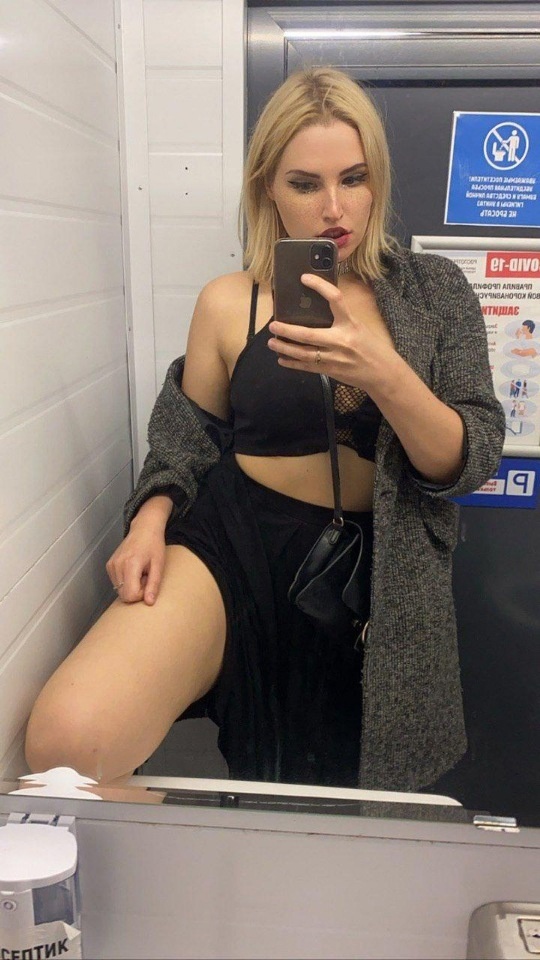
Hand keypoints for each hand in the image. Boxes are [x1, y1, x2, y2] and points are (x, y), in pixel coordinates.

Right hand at [106, 523, 166, 605]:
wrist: (144, 528)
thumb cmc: (154, 545)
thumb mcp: (158, 565)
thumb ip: (154, 584)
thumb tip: (149, 602)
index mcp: (130, 565)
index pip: (130, 596)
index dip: (141, 594)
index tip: (148, 582)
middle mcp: (117, 565)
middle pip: (124, 595)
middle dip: (136, 591)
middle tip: (145, 576)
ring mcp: (111, 565)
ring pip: (120, 590)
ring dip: (131, 585)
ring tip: (140, 572)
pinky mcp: (109, 565)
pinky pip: (117, 583)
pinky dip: (126, 580)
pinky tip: (133, 569)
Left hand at [267, 273, 397, 391]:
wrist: (382, 373)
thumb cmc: (371, 347)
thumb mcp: (359, 327)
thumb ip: (341, 319)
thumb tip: (316, 309)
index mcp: (350, 324)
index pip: (335, 298)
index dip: (319, 286)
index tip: (304, 278)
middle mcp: (341, 340)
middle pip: (308, 335)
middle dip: (287, 330)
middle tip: (273, 325)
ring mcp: (334, 358)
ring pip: (304, 353)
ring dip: (285, 348)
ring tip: (272, 342)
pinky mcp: (330, 371)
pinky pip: (307, 367)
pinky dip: (292, 363)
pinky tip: (281, 359)